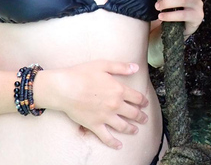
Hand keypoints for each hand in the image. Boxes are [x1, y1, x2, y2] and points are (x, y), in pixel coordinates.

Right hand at [34, 61, 148, 149]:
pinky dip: (114, 143)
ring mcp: (105, 117)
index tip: (145, 104)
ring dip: (132, 129)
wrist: (65, 88)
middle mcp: (115, 105)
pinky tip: (119, 145)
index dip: (143, 101)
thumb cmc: (82, 74)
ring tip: (136, 130)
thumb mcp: (103, 65)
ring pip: (123, 126)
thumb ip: (121, 67)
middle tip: (144, 119)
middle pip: (133, 113)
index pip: (137, 98)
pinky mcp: (95, 125)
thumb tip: (136, 67)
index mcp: (119, 90)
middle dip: (141, 116)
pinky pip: (107, 137)